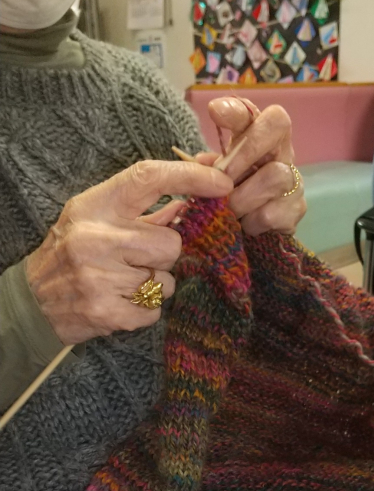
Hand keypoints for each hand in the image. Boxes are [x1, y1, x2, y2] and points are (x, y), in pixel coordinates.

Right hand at [26, 160, 232, 345]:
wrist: (35, 301)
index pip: (148, 178)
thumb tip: (200, 185)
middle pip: (171, 243)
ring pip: (167, 280)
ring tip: (125, 281)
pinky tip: (121, 301)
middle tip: (140, 258)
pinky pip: (156, 310)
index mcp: (94, 207)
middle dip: (165, 253)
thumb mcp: (97, 218)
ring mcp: (100, 278)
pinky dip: (146, 309)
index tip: (222, 183)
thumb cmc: (73, 251)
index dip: (191, 177)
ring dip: (156, 283)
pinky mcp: (107, 313)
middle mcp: (96, 239)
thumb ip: (145, 206)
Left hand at [195, 97, 305, 236]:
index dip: (238, 109)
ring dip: (243, 198)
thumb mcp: (216, 174)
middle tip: (223, 176)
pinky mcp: (296, 211)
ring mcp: (295, 181)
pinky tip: (246, 225)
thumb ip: (209, 166)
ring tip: (231, 210)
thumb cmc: (233, 194)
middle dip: (245, 151)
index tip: (215, 111)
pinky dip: (251, 222)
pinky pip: (271, 214)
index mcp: (261, 136)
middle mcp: (283, 152)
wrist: (252, 231)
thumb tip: (201, 162)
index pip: (255, 110)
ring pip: (275, 176)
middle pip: (276, 129)